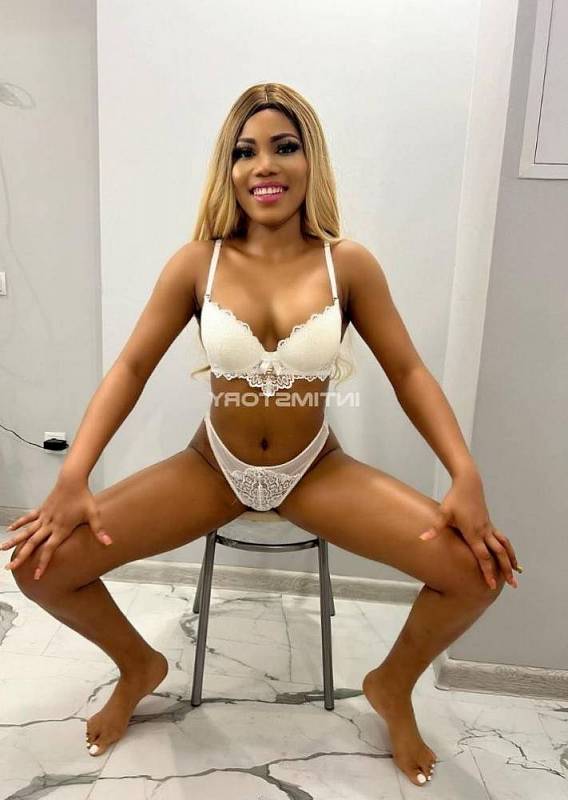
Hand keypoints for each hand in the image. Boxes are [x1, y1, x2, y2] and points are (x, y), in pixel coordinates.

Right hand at [1, 474, 111, 579]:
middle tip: (10, 568)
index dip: (43, 563)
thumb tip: (109, 543)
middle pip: (32, 544)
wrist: (73, 480)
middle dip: (22, 557)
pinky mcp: (41, 509)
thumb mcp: (93, 514)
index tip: (37, 576)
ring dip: (14, 541)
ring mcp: (44, 516)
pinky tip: (10, 529)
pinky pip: (28, 518)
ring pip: (26, 531)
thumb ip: (99, 530)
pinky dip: (19, 523)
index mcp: (61, 529)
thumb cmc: (84, 498)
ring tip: (2, 549)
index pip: (50, 550)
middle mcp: (49, 525)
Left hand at [418, 471, 519, 589]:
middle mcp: (484, 531)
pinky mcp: (489, 523)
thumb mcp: (443, 513)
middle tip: (513, 585)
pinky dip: (507, 548)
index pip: (482, 556)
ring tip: (516, 573)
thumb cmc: (455, 498)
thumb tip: (422, 538)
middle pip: (498, 554)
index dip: (487, 571)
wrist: (469, 483)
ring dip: (510, 560)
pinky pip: (501, 539)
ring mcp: (488, 527)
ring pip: (503, 546)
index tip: (490, 585)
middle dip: (504, 570)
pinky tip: (510, 555)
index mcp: (473, 532)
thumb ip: (435, 528)